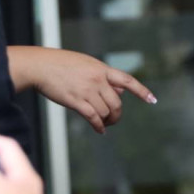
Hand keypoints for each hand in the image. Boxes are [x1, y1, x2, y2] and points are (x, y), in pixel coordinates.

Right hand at [11, 47, 156, 132]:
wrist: (40, 66)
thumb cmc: (62, 64)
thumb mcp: (88, 64)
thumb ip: (104, 77)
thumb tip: (121, 91)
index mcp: (102, 69)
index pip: (128, 80)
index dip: (141, 91)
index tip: (152, 100)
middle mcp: (97, 80)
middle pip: (117, 102)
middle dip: (117, 114)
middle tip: (114, 120)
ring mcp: (86, 90)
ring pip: (105, 111)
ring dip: (107, 121)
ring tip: (104, 124)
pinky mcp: (75, 101)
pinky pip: (92, 117)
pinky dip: (98, 126)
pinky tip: (99, 130)